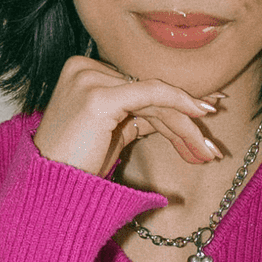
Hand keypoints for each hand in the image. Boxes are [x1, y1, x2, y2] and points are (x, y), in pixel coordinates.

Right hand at [33, 56, 223, 176]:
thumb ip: (137, 116)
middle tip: (211, 144)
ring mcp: (89, 79)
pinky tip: (201, 115)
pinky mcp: (99, 96)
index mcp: (83, 72)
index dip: (176, 103)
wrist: (50, 193)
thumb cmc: (77, 168)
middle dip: (184, 119)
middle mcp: (83, 68)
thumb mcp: (113, 134)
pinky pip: (151, 94)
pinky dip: (180, 103)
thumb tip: (176, 114)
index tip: (206, 113)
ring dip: (186, 126)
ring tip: (208, 152)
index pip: (140, 87)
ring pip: (155, 97)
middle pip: (148, 93)